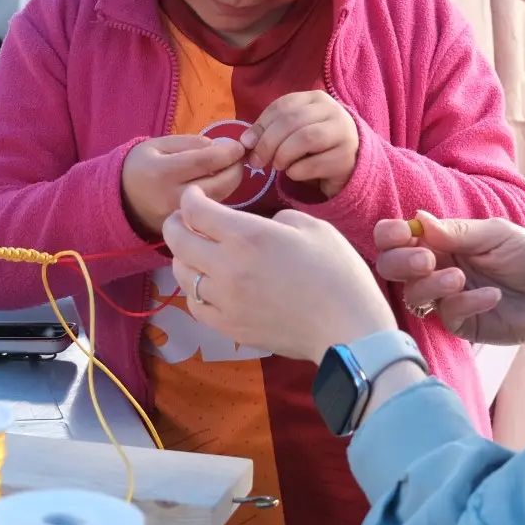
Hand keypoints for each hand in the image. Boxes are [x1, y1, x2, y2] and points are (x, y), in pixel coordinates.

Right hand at [120, 134, 246, 236]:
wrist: (120, 200)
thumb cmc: (140, 166)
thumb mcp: (158, 144)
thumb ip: (189, 143)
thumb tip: (219, 147)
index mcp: (162, 172)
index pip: (205, 161)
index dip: (228, 153)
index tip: (239, 146)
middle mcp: (172, 197)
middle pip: (217, 185)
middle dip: (235, 170)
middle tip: (239, 159)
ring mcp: (179, 217)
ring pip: (218, 201)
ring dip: (230, 184)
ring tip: (229, 169)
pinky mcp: (183, 229)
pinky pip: (209, 212)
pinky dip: (219, 197)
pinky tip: (218, 184)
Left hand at [162, 186, 393, 362]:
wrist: (348, 329)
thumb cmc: (338, 274)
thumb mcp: (313, 227)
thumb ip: (276, 218)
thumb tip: (259, 225)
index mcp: (247, 236)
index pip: (195, 210)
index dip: (190, 197)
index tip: (196, 195)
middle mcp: (227, 267)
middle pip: (177, 240)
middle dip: (176, 223)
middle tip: (186, 219)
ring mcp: (224, 300)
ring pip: (181, 274)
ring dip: (184, 257)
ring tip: (197, 252)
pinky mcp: (229, 327)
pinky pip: (195, 305)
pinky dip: (196, 291)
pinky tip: (209, 285)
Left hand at [243, 91, 358, 197]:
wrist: (350, 164)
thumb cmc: (315, 146)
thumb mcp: (292, 132)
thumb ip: (269, 132)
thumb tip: (245, 142)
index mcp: (315, 99)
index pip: (282, 106)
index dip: (260, 126)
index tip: (247, 144)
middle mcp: (332, 110)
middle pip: (291, 121)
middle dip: (268, 143)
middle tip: (257, 162)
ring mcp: (343, 133)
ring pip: (305, 138)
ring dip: (283, 155)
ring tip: (278, 166)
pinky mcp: (346, 158)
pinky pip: (314, 164)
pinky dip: (296, 171)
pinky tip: (294, 173)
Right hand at [374, 212, 524, 355]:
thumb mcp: (496, 234)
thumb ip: (456, 231)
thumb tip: (416, 218)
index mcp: (442, 242)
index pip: (399, 238)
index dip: (390, 235)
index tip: (402, 233)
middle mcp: (438, 269)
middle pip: (392, 268)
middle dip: (401, 262)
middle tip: (428, 259)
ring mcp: (447, 298)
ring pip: (413, 295)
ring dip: (431, 284)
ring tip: (460, 278)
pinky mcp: (462, 324)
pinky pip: (446, 315)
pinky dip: (465, 303)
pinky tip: (491, 297)